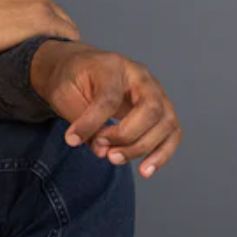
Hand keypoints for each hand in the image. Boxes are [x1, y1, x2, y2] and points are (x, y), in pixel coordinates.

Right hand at [0, 0, 79, 58]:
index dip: (33, 16)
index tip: (30, 31)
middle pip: (50, 7)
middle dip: (47, 24)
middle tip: (44, 44)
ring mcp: (39, 1)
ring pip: (61, 19)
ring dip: (58, 34)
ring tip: (56, 51)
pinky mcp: (44, 20)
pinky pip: (66, 32)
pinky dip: (67, 42)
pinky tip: (66, 53)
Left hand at [31, 41, 182, 177]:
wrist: (78, 71)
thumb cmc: (72, 80)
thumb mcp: (65, 93)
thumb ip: (82, 120)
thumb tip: (101, 149)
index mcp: (114, 67)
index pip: (110, 98)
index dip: (91, 123)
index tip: (72, 139)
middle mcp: (141, 77)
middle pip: (151, 109)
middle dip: (126, 136)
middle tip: (102, 149)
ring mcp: (155, 93)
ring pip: (166, 123)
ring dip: (141, 148)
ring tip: (114, 159)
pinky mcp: (159, 111)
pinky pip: (172, 134)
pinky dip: (161, 154)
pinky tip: (145, 170)